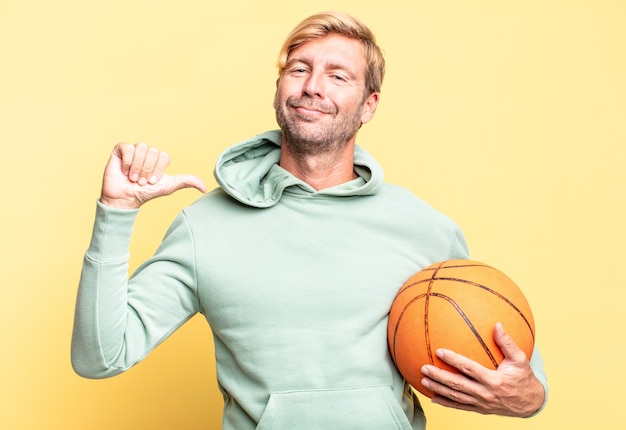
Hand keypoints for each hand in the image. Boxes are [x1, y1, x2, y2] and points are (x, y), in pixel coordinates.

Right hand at [100, 142, 206, 208]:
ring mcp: (134, 150)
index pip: (164, 156)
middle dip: (148, 169)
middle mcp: (147, 152)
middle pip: (153, 151)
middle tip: (142, 181)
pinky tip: (125, 171)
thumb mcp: (168, 187)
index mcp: (159, 158)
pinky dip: (127, 162)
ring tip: (133, 177)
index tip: (152, 182)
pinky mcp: (121, 149)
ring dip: (138, 166)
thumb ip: (187, 182)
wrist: (125, 198)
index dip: (158, 170)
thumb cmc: (146, 193)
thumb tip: (205, 188)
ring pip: (141, 148)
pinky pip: (127, 148)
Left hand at [420, 322, 544, 416]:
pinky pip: (460, 407)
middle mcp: (486, 394)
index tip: (439, 351)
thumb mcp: (520, 359)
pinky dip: (447, 403)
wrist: (531, 403)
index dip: (453, 360)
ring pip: (456, 397)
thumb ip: (507, 343)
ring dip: (438, 390)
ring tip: (424, 381)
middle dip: (439, 377)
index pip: (469, 369)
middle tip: (424, 368)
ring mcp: (482, 403)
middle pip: (458, 385)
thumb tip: (497, 324)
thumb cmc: (524, 377)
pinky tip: (434, 398)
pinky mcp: (480, 409)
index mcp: (494, 380)